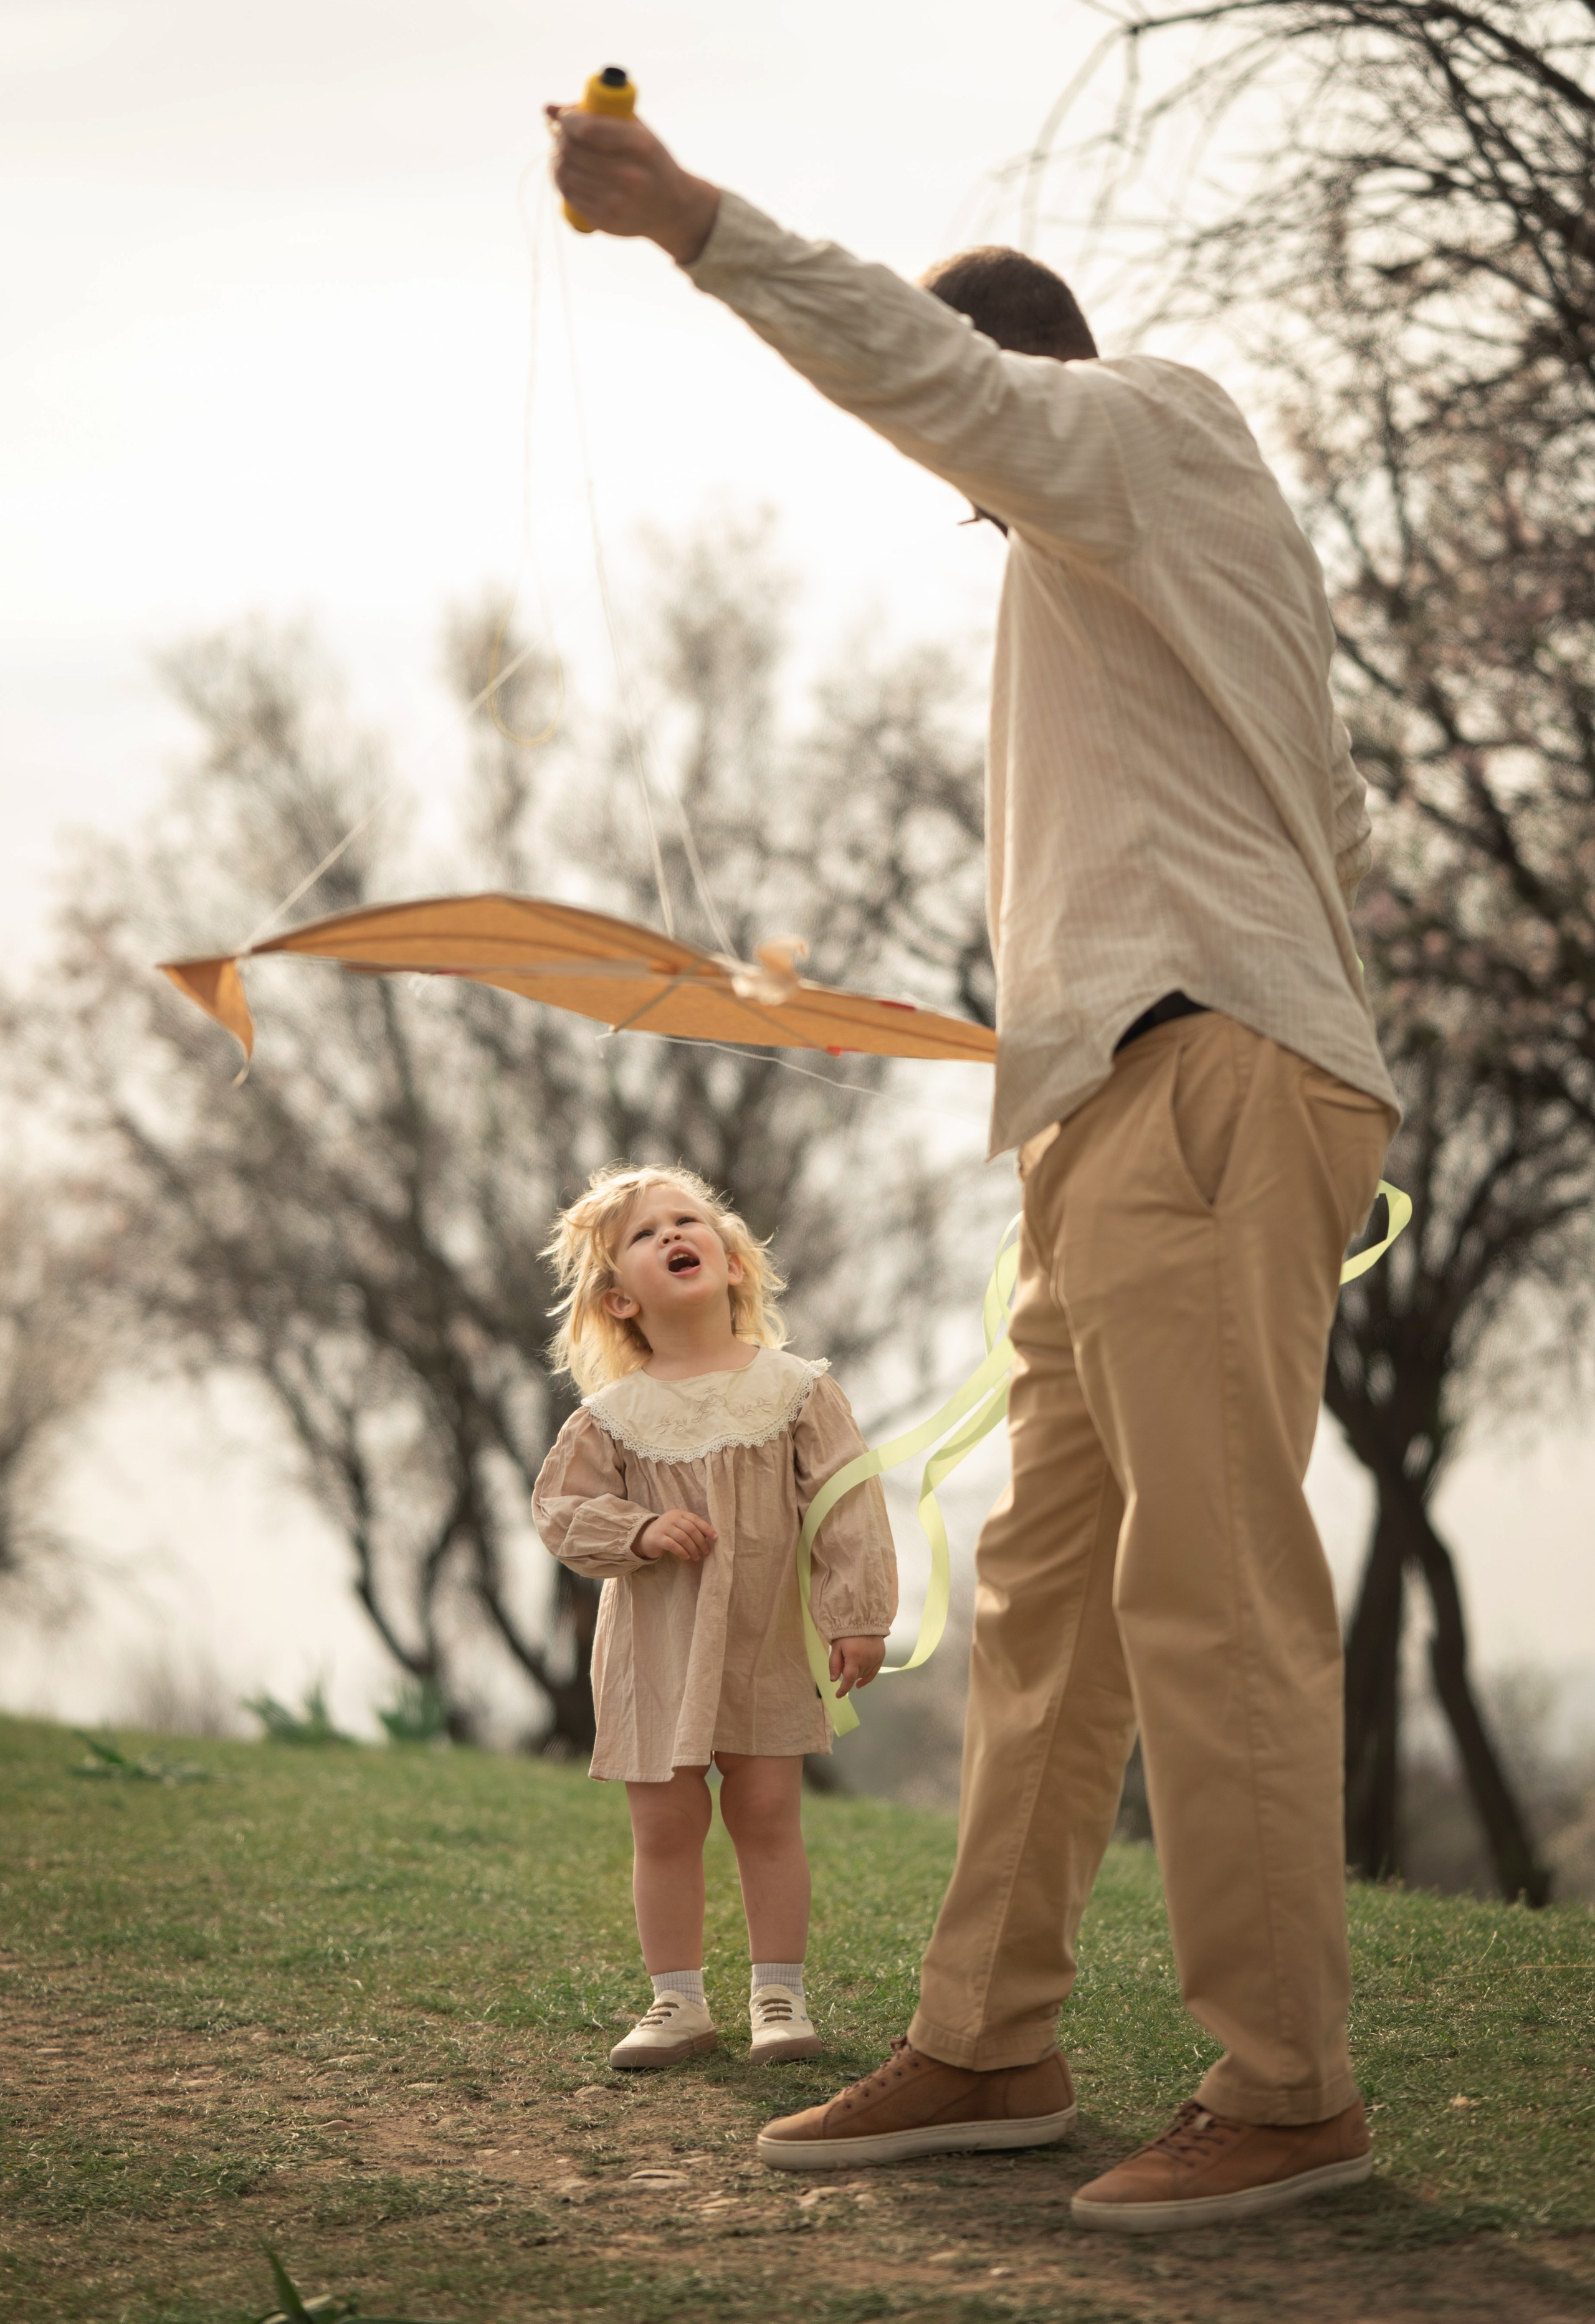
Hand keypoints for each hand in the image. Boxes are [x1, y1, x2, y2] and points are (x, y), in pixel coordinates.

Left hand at [544, 102, 720, 262]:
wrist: (672, 207)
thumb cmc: (649, 159)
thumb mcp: (635, 130)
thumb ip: (596, 114)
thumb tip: (549, 108)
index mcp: (640, 145)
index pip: (587, 128)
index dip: (568, 120)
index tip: (565, 119)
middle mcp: (630, 176)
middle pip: (572, 150)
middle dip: (560, 139)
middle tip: (561, 136)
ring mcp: (618, 202)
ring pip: (565, 173)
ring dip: (557, 160)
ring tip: (562, 155)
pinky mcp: (607, 220)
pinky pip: (569, 195)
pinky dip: (562, 182)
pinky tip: (567, 174)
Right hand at [636, 1508, 717, 1561]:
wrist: (646, 1536)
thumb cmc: (668, 1532)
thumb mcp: (679, 1526)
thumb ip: (691, 1528)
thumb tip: (710, 1538)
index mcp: (680, 1513)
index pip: (696, 1520)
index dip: (707, 1529)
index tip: (715, 1538)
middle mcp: (672, 1517)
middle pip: (691, 1529)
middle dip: (701, 1542)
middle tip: (706, 1552)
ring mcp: (664, 1527)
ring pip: (683, 1538)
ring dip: (693, 1549)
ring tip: (696, 1557)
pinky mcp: (658, 1537)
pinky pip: (673, 1545)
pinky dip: (682, 1552)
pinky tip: (686, 1557)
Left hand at [829, 1636, 886, 1696]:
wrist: (864, 1619)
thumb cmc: (847, 1632)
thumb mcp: (836, 1646)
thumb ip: (834, 1664)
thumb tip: (834, 1680)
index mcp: (854, 1657)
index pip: (849, 1679)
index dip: (843, 1689)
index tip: (838, 1695)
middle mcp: (867, 1660)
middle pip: (856, 1676)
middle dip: (848, 1675)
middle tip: (843, 1662)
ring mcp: (875, 1659)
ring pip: (864, 1674)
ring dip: (856, 1674)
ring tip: (852, 1662)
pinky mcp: (881, 1656)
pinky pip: (873, 1672)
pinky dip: (867, 1678)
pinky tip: (860, 1682)